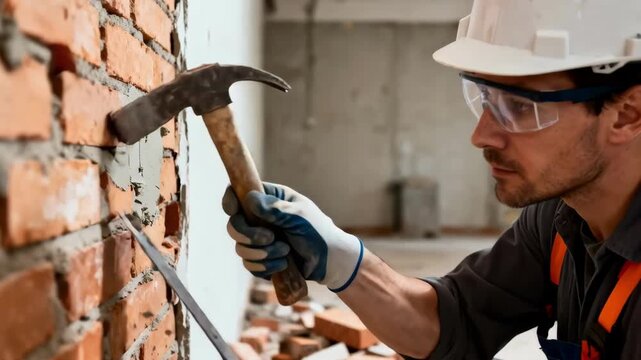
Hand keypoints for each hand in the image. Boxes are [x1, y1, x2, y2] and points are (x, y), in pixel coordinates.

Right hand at [222, 182, 363, 291]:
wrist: (330, 260)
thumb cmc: (318, 231)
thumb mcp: (299, 216)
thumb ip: (275, 209)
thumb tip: (250, 199)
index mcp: (268, 200)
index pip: (238, 194)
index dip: (230, 201)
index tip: (232, 210)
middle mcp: (260, 218)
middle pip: (234, 225)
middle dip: (248, 235)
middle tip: (268, 239)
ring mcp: (259, 240)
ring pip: (240, 248)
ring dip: (262, 253)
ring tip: (285, 252)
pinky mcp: (261, 259)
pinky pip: (249, 265)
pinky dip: (265, 266)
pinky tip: (283, 264)